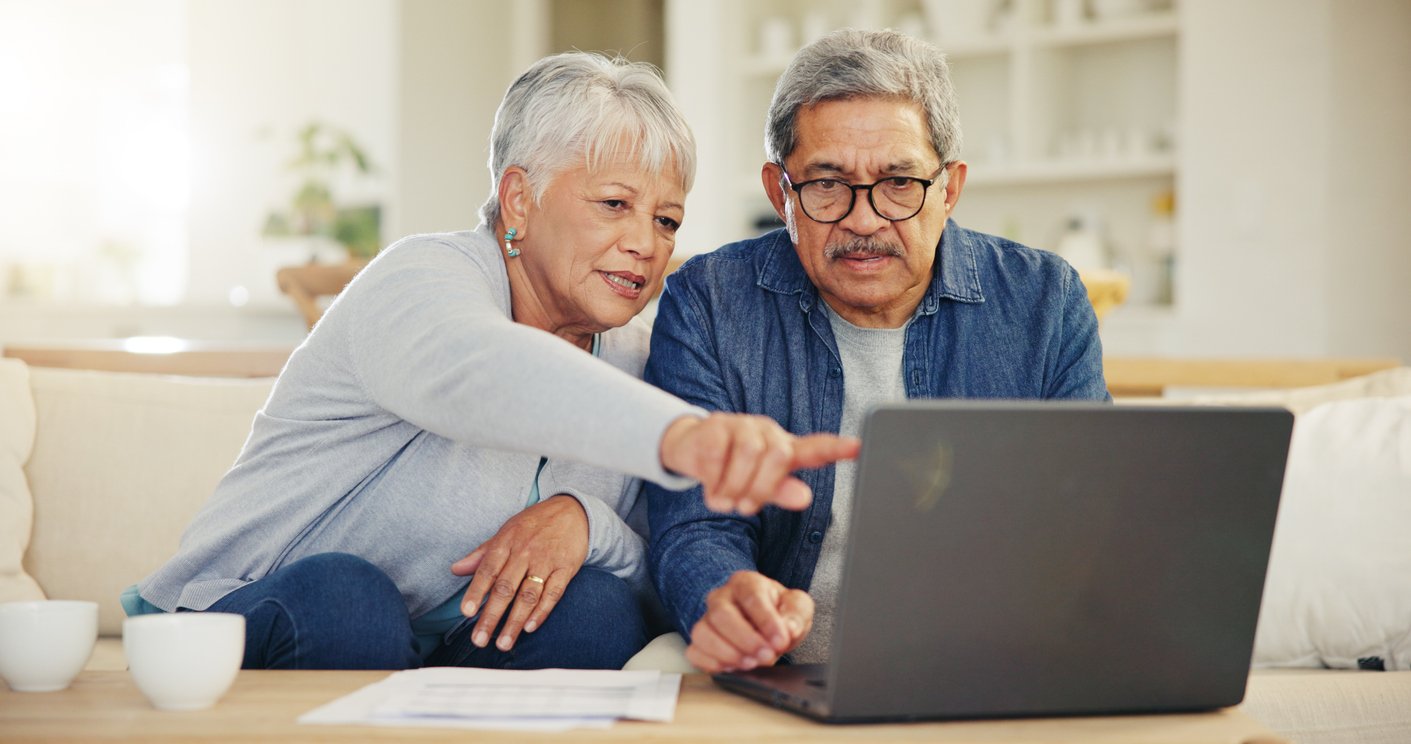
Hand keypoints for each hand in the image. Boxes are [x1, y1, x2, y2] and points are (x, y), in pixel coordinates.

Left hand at [450, 494, 588, 651]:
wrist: (572, 511)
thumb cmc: (533, 524)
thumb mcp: (506, 532)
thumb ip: (481, 554)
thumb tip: (456, 569)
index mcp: (506, 543)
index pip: (487, 570)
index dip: (476, 592)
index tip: (466, 612)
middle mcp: (525, 553)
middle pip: (505, 588)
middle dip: (491, 616)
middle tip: (479, 639)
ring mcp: (546, 562)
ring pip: (528, 595)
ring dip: (515, 621)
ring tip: (503, 643)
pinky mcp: (565, 569)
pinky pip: (553, 593)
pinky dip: (542, 612)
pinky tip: (530, 627)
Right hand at [660, 413, 859, 514]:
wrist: (690, 450)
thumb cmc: (733, 470)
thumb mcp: (758, 487)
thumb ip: (781, 491)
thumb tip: (805, 497)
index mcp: (785, 448)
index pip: (816, 447)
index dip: (837, 448)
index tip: (858, 447)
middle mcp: (768, 432)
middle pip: (779, 455)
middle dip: (761, 488)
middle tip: (745, 507)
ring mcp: (742, 425)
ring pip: (750, 452)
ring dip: (735, 485)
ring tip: (725, 501)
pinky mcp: (715, 425)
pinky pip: (719, 453)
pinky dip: (714, 479)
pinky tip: (711, 488)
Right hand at [685, 570, 812, 672]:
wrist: (766, 625)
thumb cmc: (779, 612)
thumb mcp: (797, 607)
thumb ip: (796, 614)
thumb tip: (788, 628)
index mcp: (746, 583)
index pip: (751, 597)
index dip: (766, 620)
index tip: (781, 640)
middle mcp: (721, 597)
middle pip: (721, 614)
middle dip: (745, 639)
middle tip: (766, 656)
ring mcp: (707, 619)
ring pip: (702, 633)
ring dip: (727, 653)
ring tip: (750, 664)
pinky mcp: (700, 642)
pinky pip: (694, 652)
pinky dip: (711, 664)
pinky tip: (732, 668)